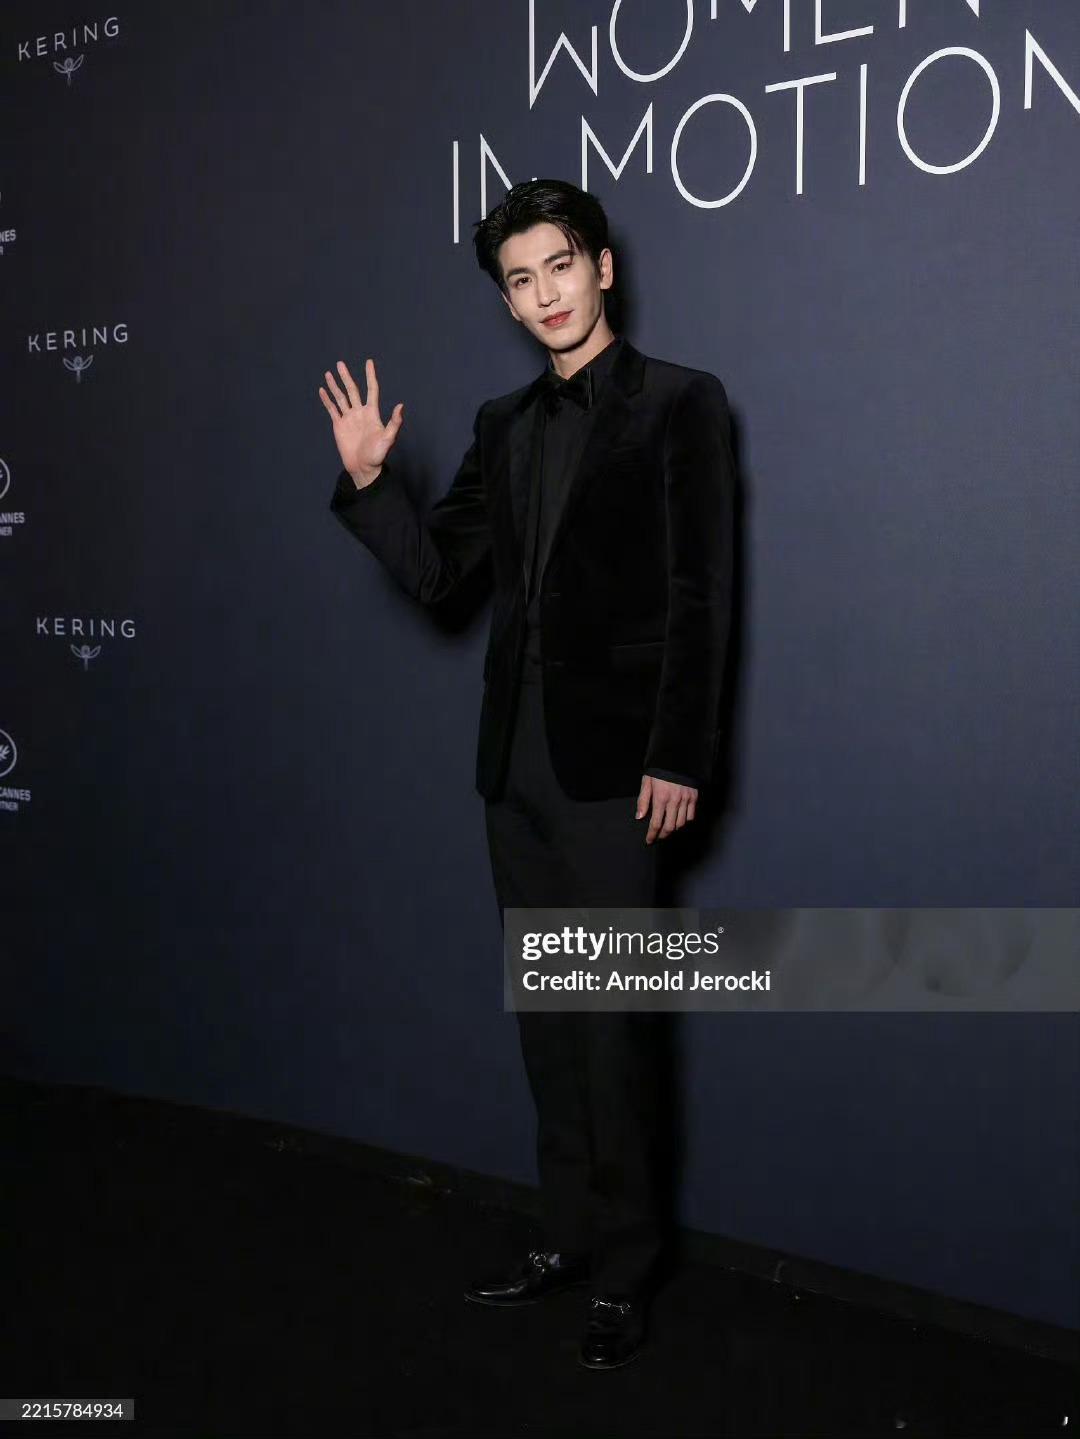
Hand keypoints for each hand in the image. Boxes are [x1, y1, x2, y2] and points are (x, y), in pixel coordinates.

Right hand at [318, 358, 403, 486]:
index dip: (370, 376)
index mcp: (372, 413)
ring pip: (340, 398)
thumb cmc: (378, 455)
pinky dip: (327, 400)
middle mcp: (360, 413)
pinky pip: (332, 409)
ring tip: (329, 373)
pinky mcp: (339, 426)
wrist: (363, 468)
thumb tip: (401, 406)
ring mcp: (349, 418)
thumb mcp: (388, 438)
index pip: (371, 389)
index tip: (368, 362)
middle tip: (340, 363)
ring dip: (334, 386)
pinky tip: (322, 390)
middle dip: (346, 377)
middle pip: (352, 390)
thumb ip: (394, 422)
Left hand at [636, 775, 697, 843]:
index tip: (649, 840)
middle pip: (670, 827)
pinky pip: (691, 815)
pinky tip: (679, 819)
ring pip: (681, 823)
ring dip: (673, 829)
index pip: (656, 823)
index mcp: (660, 798)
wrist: (677, 757)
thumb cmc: (660, 770)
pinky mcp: (694, 797)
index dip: (652, 835)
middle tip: (658, 837)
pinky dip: (685, 821)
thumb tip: (639, 817)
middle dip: (662, 835)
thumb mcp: (647, 782)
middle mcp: (674, 801)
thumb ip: (643, 800)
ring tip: (667, 828)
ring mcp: (686, 799)